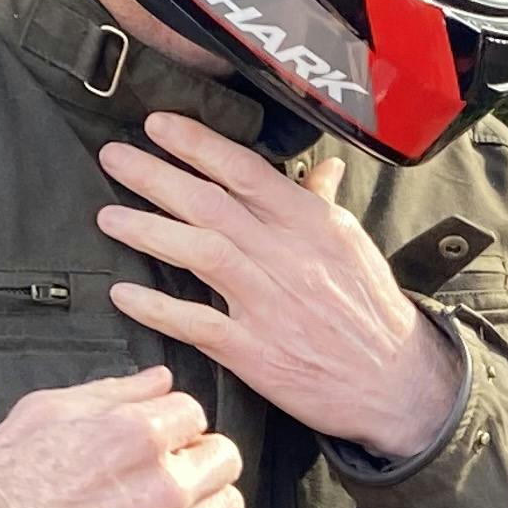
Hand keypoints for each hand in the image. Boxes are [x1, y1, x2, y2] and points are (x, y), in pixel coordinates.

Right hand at [0, 367, 242, 507]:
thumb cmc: (2, 486)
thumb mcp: (46, 411)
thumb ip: (114, 392)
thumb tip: (158, 380)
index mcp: (135, 436)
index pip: (195, 413)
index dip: (174, 420)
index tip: (159, 432)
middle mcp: (159, 487)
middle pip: (225, 457)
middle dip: (200, 454)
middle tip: (172, 463)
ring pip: (227, 507)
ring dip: (206, 498)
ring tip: (173, 501)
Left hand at [95, 113, 462, 460]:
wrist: (398, 382)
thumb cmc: (372, 311)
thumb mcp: (354, 246)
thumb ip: (325, 203)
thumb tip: (322, 167)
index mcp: (312, 223)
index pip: (246, 171)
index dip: (197, 145)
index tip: (159, 125)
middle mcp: (288, 256)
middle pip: (210, 204)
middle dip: (155, 176)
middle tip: (112, 157)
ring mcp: (270, 304)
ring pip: (201, 253)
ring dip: (149, 231)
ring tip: (109, 217)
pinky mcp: (256, 352)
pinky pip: (197, 323)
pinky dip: (157, 308)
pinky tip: (124, 294)